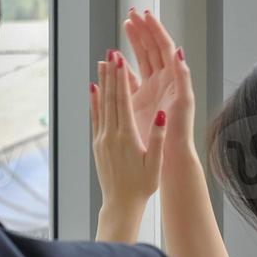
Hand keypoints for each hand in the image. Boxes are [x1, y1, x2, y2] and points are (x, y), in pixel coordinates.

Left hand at [92, 51, 167, 241]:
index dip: (121, 80)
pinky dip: (94, 101)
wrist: (120, 202)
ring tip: (102, 64)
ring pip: (101, 105)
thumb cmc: (143, 185)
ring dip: (102, 83)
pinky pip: (95, 117)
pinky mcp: (97, 143)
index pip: (123, 102)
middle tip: (111, 53)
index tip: (120, 61)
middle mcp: (111, 135)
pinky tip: (93, 89)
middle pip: (110, 98)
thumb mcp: (155, 164)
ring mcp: (102, 138)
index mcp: (127, 137)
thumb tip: (163, 115)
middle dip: (111, 74)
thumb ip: (158, 139)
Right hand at [123, 9, 195, 168]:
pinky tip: (113, 57)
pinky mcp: (139, 100)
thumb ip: (182, 76)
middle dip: (143, 30)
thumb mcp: (184, 102)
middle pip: (152, 48)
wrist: (169, 154)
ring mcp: (150, 89)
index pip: (163, 47)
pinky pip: (130, 77)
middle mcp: (163, 80)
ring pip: (141, 58)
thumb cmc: (179, 130)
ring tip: (126, 25)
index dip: (154, 30)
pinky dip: (122, 66)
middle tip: (132, 14)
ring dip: (134, 41)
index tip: (144, 15)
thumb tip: (178, 51)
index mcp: (173, 78)